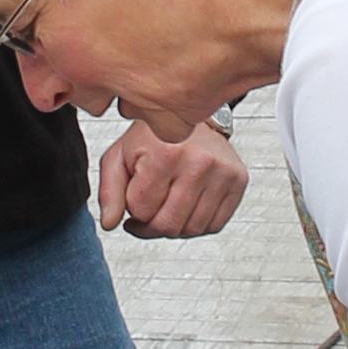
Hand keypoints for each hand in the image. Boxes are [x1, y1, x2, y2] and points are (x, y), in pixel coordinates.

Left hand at [97, 118, 246, 238]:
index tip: (135, 195)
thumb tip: (110, 223)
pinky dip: (197, 223)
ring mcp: (223, 172)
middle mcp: (199, 162)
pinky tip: (188, 205)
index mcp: (166, 153)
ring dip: (175, 226)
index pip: (141, 210)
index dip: (132, 209)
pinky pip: (215, 226)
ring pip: (192, 230)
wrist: (193, 118)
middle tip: (149, 209)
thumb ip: (109, 192)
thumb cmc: (154, 138)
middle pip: (168, 225)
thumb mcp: (119, 157)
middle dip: (152, 224)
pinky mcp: (238, 180)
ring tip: (167, 205)